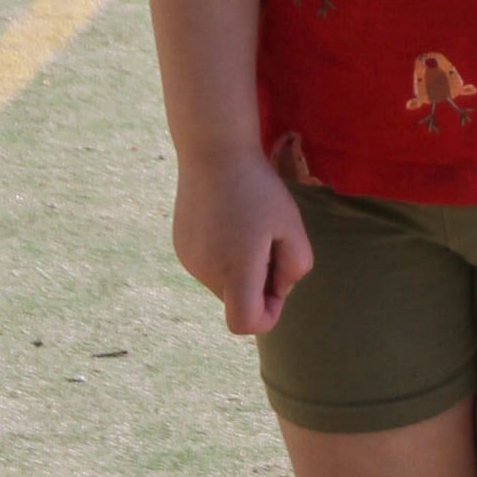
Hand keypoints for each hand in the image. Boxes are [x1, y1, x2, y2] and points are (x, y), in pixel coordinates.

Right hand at [172, 149, 313, 334]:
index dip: (267, 316)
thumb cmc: (259, 189)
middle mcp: (207, 271)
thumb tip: (278, 288)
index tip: (277, 284)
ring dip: (241, 267)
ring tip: (247, 226)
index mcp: (237, 270)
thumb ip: (296, 265)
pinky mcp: (181, 247)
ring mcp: (189, 260)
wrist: (213, 152)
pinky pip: (209, 265)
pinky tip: (229, 220)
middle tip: (268, 240)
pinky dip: (224, 255)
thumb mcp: (291, 226)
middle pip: (238, 301)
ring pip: (224, 283)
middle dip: (258, 283)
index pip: (245, 324)